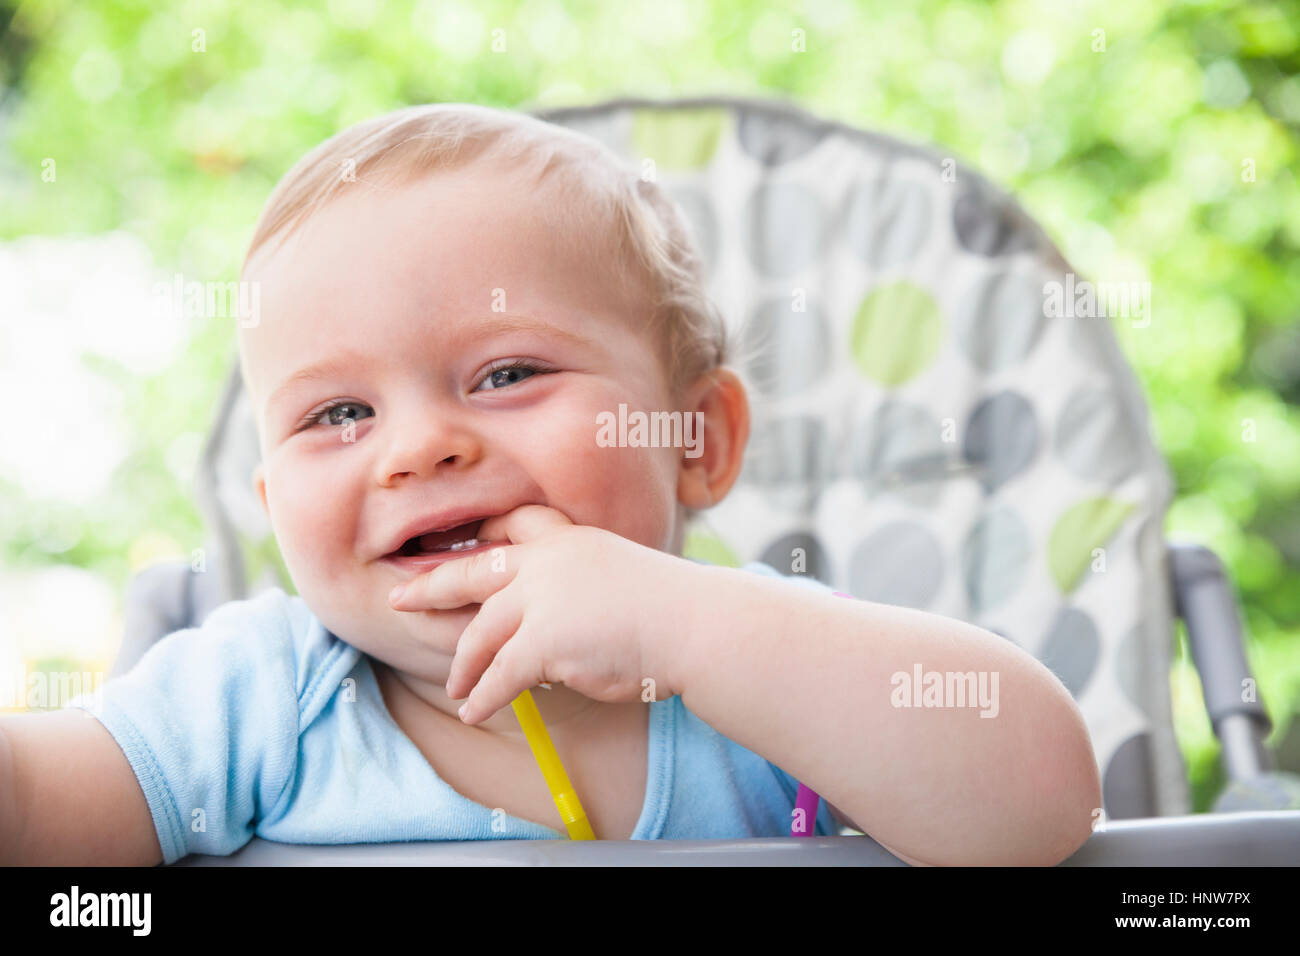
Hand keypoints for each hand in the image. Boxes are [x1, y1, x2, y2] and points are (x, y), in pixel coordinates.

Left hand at [388, 505, 700, 723]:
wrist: (694, 626)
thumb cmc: (673, 611)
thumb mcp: (623, 579)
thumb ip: (582, 593)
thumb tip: (552, 636)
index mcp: (571, 540)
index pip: (517, 522)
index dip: (486, 535)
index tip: (464, 544)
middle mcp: (549, 561)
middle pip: (472, 570)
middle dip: (431, 586)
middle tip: (400, 598)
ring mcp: (542, 599)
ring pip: (481, 632)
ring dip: (464, 664)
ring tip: (456, 688)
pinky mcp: (543, 641)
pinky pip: (499, 676)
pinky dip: (483, 697)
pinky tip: (474, 712)